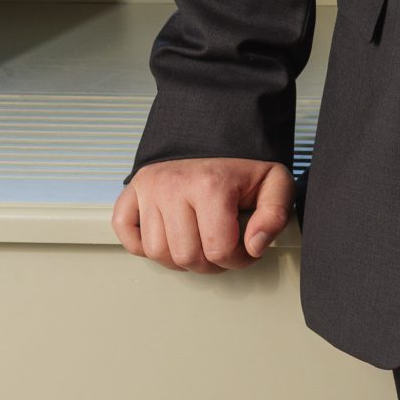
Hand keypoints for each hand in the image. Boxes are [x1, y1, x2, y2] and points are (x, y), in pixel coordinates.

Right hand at [111, 157, 293, 272]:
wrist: (214, 137)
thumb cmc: (240, 168)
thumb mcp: (273, 184)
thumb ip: (274, 215)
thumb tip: (254, 245)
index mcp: (210, 184)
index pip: (219, 250)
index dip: (238, 259)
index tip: (245, 248)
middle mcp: (174, 185)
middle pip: (187, 257)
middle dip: (210, 262)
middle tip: (221, 246)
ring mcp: (150, 189)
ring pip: (157, 252)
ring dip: (179, 258)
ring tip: (198, 242)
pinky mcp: (132, 192)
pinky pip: (125, 232)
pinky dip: (142, 244)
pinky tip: (167, 236)